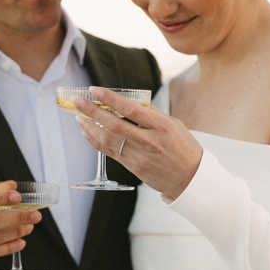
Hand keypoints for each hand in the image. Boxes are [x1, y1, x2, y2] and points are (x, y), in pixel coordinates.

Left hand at [73, 90, 201, 199]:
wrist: (192, 179)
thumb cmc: (184, 148)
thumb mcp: (174, 124)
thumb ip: (150, 113)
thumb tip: (126, 102)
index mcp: (161, 126)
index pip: (131, 109)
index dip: (110, 98)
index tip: (94, 90)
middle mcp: (149, 141)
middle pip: (114, 124)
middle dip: (92, 111)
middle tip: (77, 100)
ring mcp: (140, 156)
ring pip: (108, 140)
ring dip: (89, 126)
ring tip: (78, 116)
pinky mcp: (134, 168)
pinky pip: (110, 152)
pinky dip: (95, 141)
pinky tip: (87, 132)